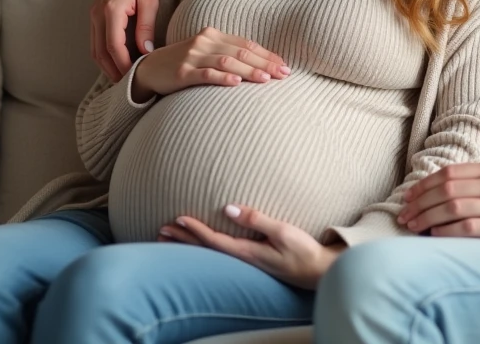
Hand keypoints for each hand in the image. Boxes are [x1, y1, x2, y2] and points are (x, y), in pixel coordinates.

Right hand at [90, 0, 161, 80]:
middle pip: (100, 52)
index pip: (114, 47)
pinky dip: (105, 53)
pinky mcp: (95, 13)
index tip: (134, 78)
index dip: (123, 66)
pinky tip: (118, 60)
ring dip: (106, 64)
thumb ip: (146, 26)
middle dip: (112, 70)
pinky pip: (96, 39)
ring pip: (95, 48)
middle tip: (127, 86)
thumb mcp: (151, 0)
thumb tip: (146, 51)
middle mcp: (97, 14)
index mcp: (111, 10)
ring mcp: (93, 14)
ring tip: (122, 77)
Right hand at [132, 27, 289, 102]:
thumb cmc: (184, 63)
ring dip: (248, 70)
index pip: (246, 44)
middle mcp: (204, 42)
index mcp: (213, 35)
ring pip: (226, 62)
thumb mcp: (206, 53)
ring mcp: (192, 57)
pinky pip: (205, 74)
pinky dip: (222, 78)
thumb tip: (262, 65)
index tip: (285, 65)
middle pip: (240, 52)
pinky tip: (236, 83)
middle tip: (283, 74)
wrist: (149, 69)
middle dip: (264, 63)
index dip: (267, 55)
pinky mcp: (181, 72)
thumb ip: (228, 54)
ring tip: (266, 79)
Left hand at [159, 205, 341, 289]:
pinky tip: (203, 243)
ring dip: (190, 244)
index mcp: (247, 252)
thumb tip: (228, 207)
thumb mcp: (282, 231)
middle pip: (206, 249)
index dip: (194, 229)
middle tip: (161, 231)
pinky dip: (206, 246)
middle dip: (183, 239)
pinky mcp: (253, 260)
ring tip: (171, 239)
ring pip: (211, 252)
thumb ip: (255, 219)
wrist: (318, 271)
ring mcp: (247, 261)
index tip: (178, 219)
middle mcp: (243, 259)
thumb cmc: (303, 251)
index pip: (213, 240)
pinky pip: (222, 252)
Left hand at [397, 162, 479, 243]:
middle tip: (404, 214)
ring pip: (453, 207)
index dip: (425, 184)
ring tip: (413, 226)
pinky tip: (434, 234)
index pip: (449, 173)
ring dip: (427, 217)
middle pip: (446, 190)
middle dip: (420, 202)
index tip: (409, 196)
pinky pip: (469, 228)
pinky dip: (446, 230)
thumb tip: (445, 187)